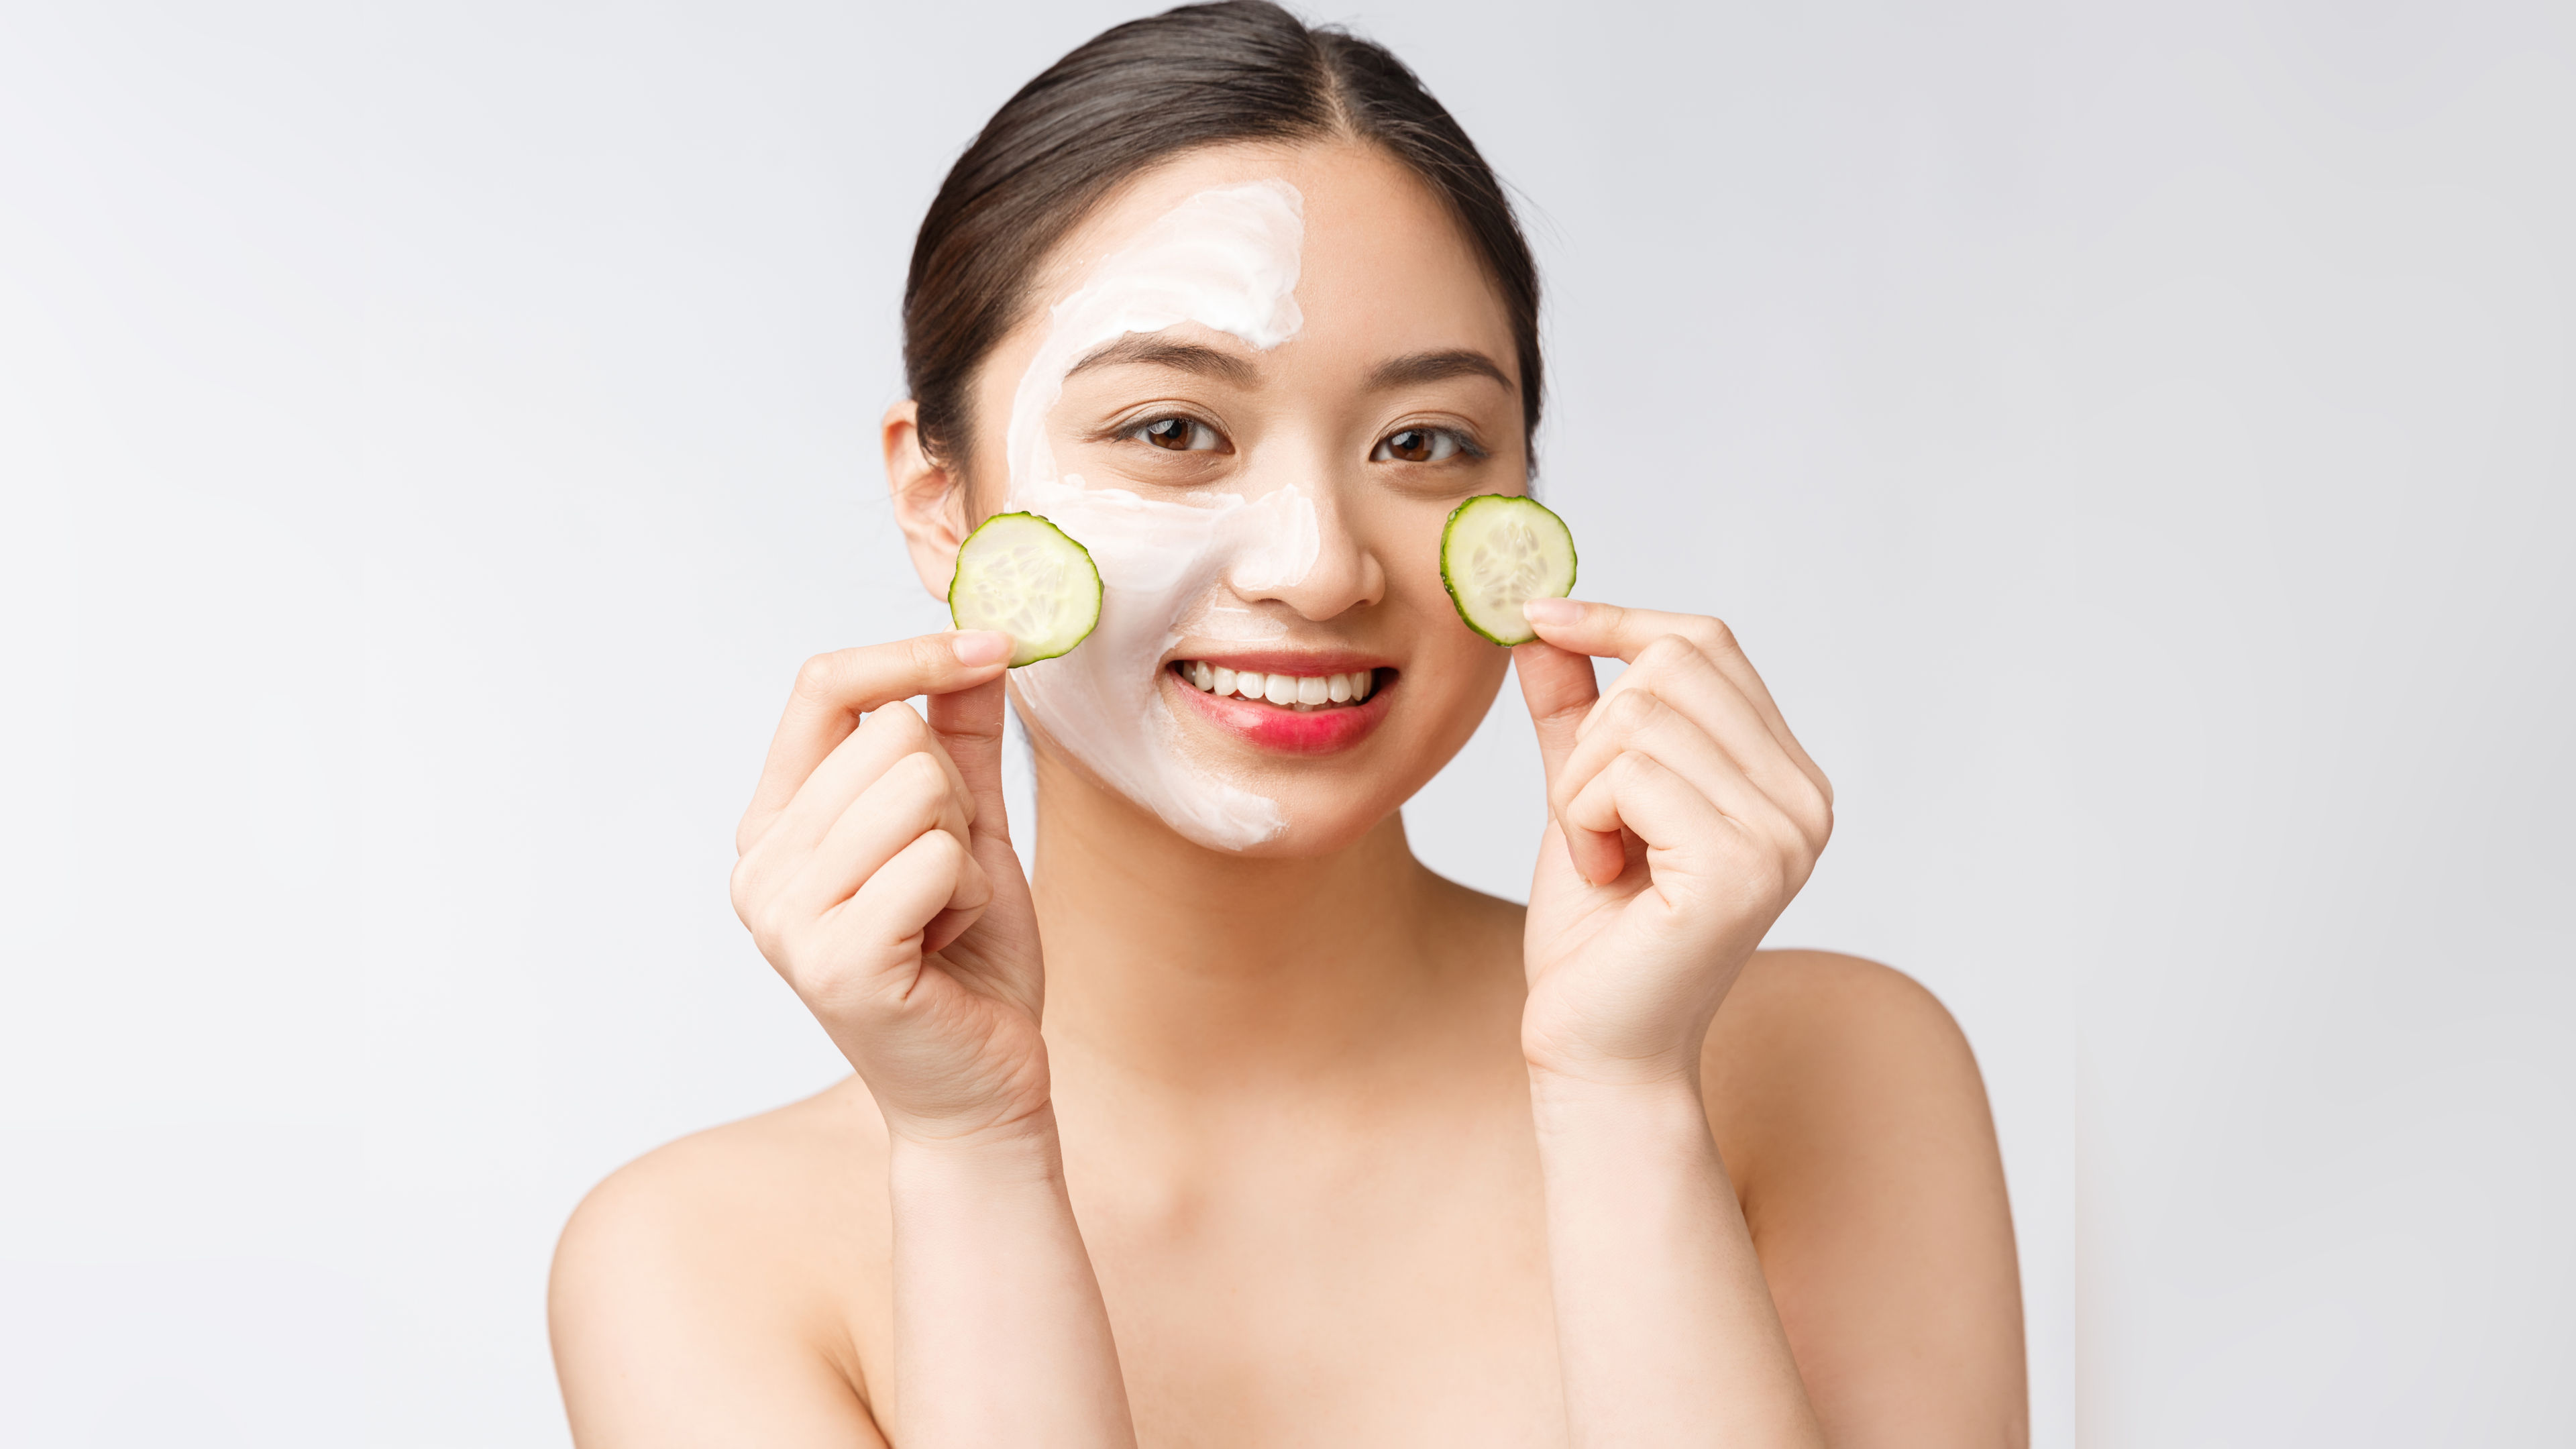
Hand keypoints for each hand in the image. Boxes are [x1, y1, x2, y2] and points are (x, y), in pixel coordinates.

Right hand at [729, 630, 1051, 1142]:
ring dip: (966, 851)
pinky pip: (937, 856)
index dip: (911, 653)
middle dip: (954, 797)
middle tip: (947, 878)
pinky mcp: (837, 961)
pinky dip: (972, 896)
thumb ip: (960, 735)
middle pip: (892, 735)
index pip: (822, 686)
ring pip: (919, 787)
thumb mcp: (967, 826)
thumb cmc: (969, 959)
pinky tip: (947, 948)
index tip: (995, 644)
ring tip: (945, 915)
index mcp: (774, 824)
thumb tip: (981, 638)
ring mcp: (786, 917)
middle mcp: (759, 867)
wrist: (980, 1085)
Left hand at [1513, 599, 1833, 1086]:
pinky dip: (1583, 820)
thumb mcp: (1582, 796)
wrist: (1596, 1048)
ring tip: (1598, 857)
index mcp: (1785, 775)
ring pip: (1638, 719)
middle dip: (1593, 732)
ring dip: (1580, 788)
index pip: (1708, 642)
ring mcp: (1783, 833)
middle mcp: (1805, 799)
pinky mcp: (1739, 867)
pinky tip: (1603, 879)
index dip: (1619, 619)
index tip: (1539, 617)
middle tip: (1587, 818)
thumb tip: (1541, 619)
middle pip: (1670, 665)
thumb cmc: (1596, 935)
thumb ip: (1574, 710)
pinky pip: (1628, 775)